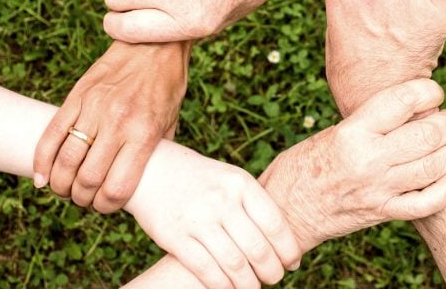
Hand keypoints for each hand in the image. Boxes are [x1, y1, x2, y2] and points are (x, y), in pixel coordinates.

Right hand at [33, 41, 188, 212]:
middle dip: (82, 199)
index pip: (117, 188)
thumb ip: (155, 153)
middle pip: (87, 179)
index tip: (105, 206)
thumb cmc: (166, 86)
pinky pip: (51, 134)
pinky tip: (42, 177)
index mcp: (143, 133)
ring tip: (65, 189)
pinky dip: (41, 161)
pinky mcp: (77, 96)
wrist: (153, 44)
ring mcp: (94, 108)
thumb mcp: (171, 122)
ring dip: (61, 184)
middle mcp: (117, 123)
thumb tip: (142, 181)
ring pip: (65, 160)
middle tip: (84, 199)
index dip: (107, 207)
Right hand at [125, 139, 301, 288]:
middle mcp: (221, 200)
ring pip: (235, 264)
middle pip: (258, 249)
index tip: (292, 262)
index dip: (288, 249)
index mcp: (240, 183)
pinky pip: (206, 270)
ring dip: (249, 284)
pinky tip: (229, 288)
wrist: (152, 168)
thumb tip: (283, 240)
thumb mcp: (230, 179)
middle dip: (272, 271)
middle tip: (275, 278)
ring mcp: (198, 219)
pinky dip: (222, 286)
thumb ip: (253, 204)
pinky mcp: (175, 237)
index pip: (275, 224)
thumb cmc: (201, 178)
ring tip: (253, 287)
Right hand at [258, 79, 445, 251]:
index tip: (433, 92)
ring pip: (436, 166)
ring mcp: (378, 189)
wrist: (285, 210)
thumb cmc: (302, 165)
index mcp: (351, 132)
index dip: (428, 90)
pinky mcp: (383, 213)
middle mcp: (368, 159)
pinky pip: (428, 202)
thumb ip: (369, 124)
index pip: (403, 100)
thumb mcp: (331, 133)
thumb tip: (411, 111)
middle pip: (428, 133)